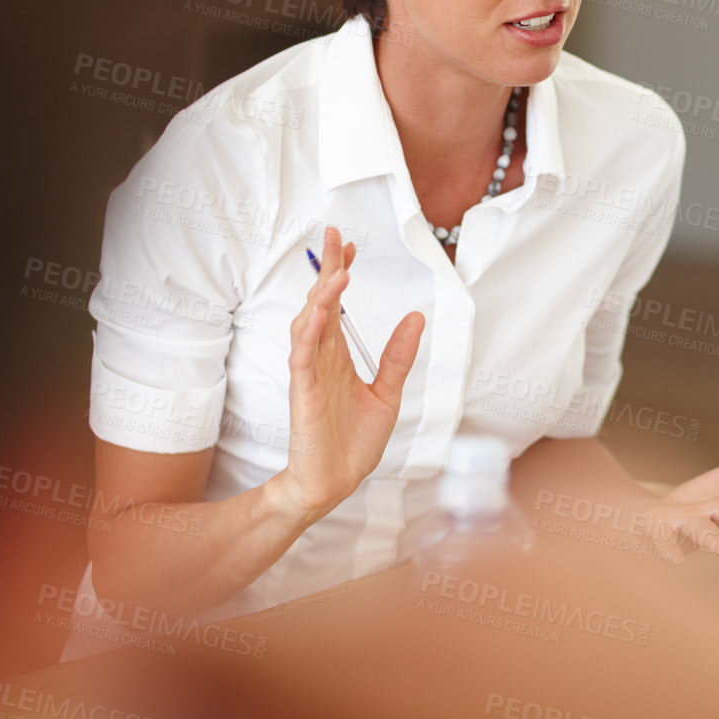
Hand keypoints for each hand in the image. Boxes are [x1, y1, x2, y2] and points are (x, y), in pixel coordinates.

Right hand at [273, 226, 424, 521]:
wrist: (335, 483)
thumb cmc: (354, 441)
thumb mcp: (387, 392)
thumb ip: (397, 355)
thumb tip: (416, 317)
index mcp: (338, 356)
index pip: (337, 305)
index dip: (341, 274)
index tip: (351, 246)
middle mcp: (320, 358)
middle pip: (320, 304)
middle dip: (326, 269)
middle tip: (334, 236)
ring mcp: (309, 374)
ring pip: (309, 324)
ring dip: (321, 295)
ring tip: (338, 270)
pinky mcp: (302, 394)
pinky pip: (302, 356)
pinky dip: (311, 331)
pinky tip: (320, 310)